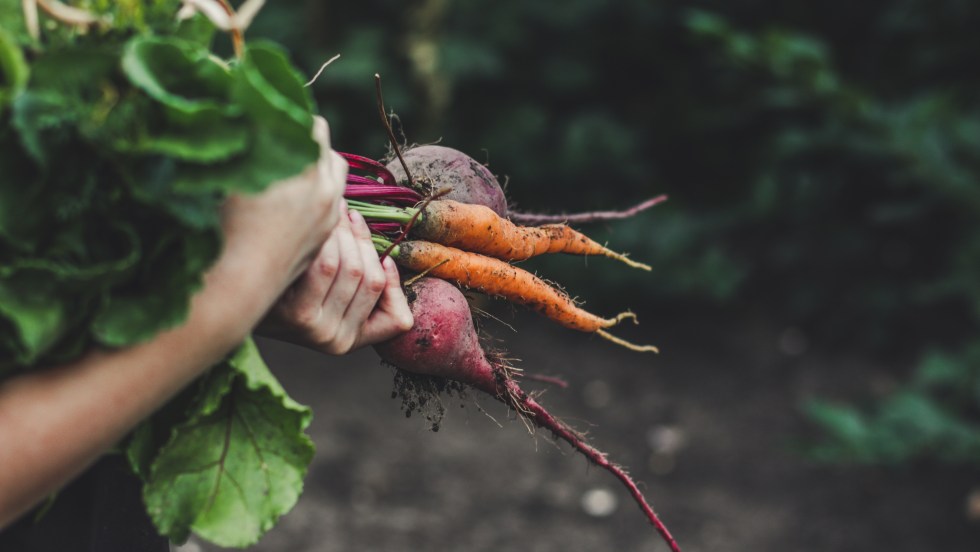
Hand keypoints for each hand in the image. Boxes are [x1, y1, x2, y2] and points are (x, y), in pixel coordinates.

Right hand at [218, 116, 347, 297]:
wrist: (236, 285)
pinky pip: (330, 208)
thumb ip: (243, 139)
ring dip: (316, 171)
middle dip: (308, 144)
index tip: (271, 115)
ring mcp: (327, 221)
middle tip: (279, 141)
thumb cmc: (223, 229)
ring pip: (334, 182)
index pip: (313, 126)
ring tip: (286, 170)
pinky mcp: (320, 241)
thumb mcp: (229, 175)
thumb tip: (240, 107)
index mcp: (307, 174)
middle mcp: (326, 196)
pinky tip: (287, 199)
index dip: (292, 117)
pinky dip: (315, 196)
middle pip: (329, 153)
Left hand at [257, 202, 414, 354]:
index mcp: (349, 342)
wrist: (229, 299)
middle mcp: (337, 341)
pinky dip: (328, 239)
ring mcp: (317, 330)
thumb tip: (379, 251)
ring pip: (352, 268)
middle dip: (361, 240)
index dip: (394, 284)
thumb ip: (352, 285)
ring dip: (344, 233)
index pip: (398, 319)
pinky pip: (327, 265)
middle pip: (369, 278)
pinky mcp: (297, 315)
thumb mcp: (322, 300)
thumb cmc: (279, 290)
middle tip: (347, 215)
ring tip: (331, 214)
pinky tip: (319, 228)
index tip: (385, 258)